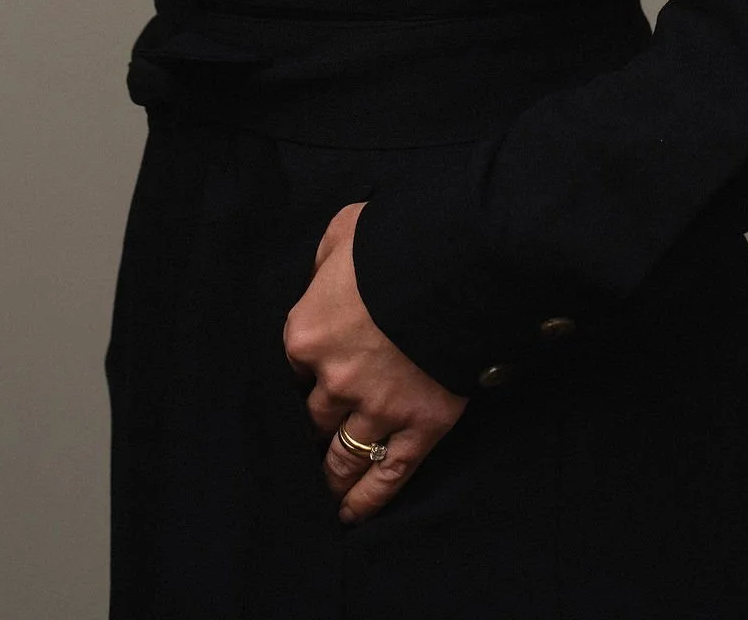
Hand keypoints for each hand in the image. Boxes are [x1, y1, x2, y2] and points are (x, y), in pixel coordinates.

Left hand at [283, 199, 469, 522]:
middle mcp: (334, 379)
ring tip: (321, 494)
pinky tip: (351, 516)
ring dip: (329, 477)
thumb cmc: (398, 237)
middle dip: (307, 432)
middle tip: (303, 449)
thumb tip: (321, 280)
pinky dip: (367, 500)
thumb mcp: (344, 232)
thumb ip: (324, 264)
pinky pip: (387, 476)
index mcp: (307, 333)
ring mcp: (378, 408)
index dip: (297, 378)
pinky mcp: (420, 427)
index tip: (298, 390)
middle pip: (311, 418)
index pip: (287, 368)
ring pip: (342, 456)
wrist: (459, 259)